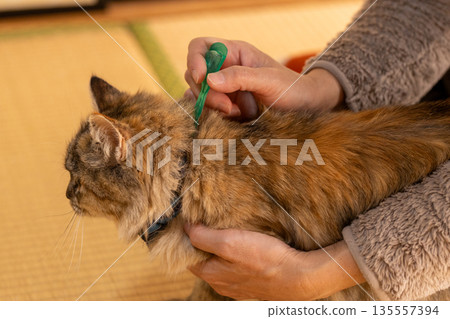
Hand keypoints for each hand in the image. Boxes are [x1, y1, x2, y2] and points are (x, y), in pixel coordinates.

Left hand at [184, 224, 365, 299]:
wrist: (300, 278)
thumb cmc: (265, 260)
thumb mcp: (229, 243)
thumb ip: (203, 237)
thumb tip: (186, 228)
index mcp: (211, 274)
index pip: (188, 255)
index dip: (188, 238)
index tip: (193, 222)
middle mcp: (221, 284)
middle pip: (204, 260)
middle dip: (205, 243)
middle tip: (212, 224)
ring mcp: (237, 286)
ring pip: (221, 264)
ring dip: (222, 249)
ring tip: (230, 231)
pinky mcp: (252, 284)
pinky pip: (238, 268)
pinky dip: (237, 256)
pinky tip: (247, 246)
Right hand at [185, 37, 343, 118]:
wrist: (303, 109)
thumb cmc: (290, 88)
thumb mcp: (268, 80)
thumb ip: (240, 77)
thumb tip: (209, 79)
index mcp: (234, 53)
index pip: (200, 47)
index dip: (195, 60)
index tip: (201, 79)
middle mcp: (224, 69)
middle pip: (195, 75)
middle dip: (207, 93)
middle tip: (229, 108)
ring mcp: (223, 89)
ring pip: (197, 95)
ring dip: (211, 107)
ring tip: (236, 114)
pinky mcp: (224, 107)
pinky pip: (206, 110)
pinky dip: (212, 117)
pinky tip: (232, 120)